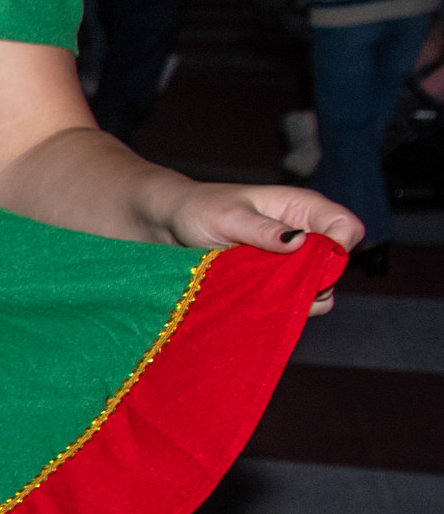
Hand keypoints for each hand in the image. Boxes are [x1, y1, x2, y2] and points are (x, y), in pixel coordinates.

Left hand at [162, 178, 360, 313]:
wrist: (168, 225)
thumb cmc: (197, 209)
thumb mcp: (228, 216)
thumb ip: (263, 230)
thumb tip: (299, 241)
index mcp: (301, 208)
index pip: (347, 227)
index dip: (339, 246)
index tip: (312, 263)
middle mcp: (304, 233)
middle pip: (337, 264)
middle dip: (318, 278)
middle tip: (279, 283)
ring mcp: (290, 261)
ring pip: (318, 287)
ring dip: (298, 296)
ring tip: (262, 292)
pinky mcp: (274, 281)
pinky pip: (294, 301)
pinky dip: (282, 306)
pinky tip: (258, 302)